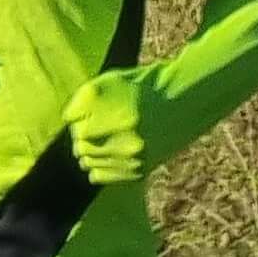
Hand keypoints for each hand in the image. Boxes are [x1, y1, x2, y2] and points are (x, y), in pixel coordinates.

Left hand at [63, 71, 150, 185]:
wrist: (189, 100)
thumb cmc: (145, 86)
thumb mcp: (111, 80)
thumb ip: (84, 100)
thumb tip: (68, 125)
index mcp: (108, 99)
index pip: (72, 118)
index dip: (80, 114)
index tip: (95, 111)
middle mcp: (118, 124)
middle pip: (79, 141)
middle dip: (85, 135)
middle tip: (102, 127)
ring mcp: (129, 149)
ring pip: (87, 159)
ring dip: (93, 151)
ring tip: (109, 141)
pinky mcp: (138, 168)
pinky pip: (99, 176)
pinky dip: (101, 167)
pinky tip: (113, 156)